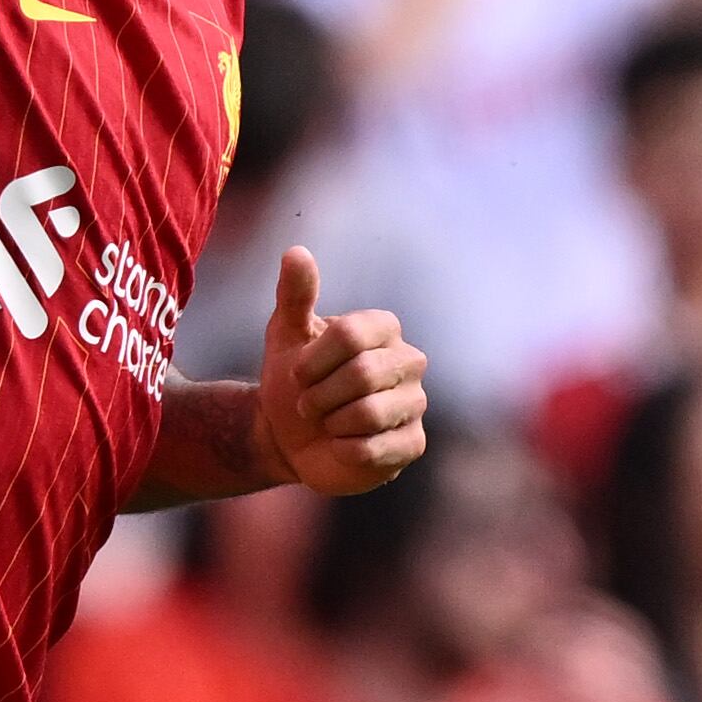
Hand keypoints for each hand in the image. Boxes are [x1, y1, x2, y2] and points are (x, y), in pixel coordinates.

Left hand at [255, 247, 427, 495]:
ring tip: (325, 422)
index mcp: (383, 328)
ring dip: (331, 422)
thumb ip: (295, 294)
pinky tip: (340, 445)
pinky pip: (375, 449)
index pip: (352, 334)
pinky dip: (344, 449)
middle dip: (320, 395)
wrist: (289, 436)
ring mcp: (415, 403)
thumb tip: (296, 251)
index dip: (314, 360)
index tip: (297, 375)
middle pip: (363, 374)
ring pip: (370, 413)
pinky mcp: (413, 444)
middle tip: (308, 403)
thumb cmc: (294, 379)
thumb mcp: (286, 334)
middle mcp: (410, 361)